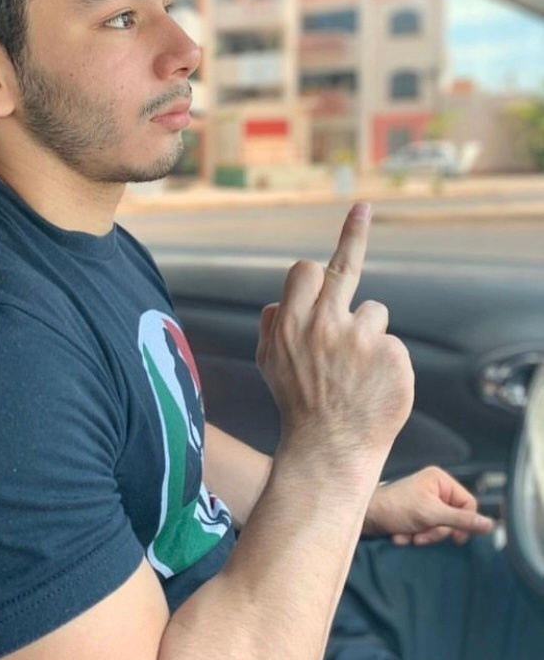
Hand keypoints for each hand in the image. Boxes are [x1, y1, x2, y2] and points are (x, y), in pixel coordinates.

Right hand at [256, 203, 413, 490]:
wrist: (330, 449)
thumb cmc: (298, 404)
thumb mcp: (268, 365)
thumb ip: (270, 328)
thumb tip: (276, 302)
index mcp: (290, 324)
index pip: (306, 270)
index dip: (316, 270)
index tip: (339, 230)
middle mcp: (323, 325)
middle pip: (342, 267)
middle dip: (353, 235)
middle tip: (362, 209)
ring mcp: (360, 340)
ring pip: (373, 312)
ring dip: (368, 334)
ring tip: (357, 370)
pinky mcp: (391, 356)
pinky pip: (391, 343)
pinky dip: (385, 361)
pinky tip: (372, 385)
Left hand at [363, 466, 494, 544]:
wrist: (365, 517)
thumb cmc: (395, 509)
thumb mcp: (432, 515)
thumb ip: (461, 520)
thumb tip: (490, 524)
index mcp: (440, 480)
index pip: (468, 504)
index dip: (463, 523)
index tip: (455, 538)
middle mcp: (434, 487)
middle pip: (454, 517)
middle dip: (437, 531)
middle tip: (421, 535)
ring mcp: (424, 500)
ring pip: (440, 527)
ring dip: (424, 535)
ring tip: (408, 535)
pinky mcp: (415, 513)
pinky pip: (426, 529)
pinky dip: (415, 535)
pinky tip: (401, 535)